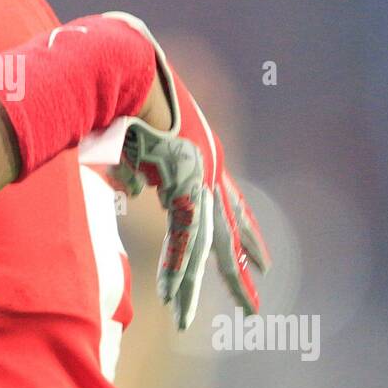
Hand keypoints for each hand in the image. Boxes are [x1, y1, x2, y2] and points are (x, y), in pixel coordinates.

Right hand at [107, 57, 270, 331]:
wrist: (124, 70)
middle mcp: (208, 172)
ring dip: (190, 284)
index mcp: (203, 161)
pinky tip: (173, 292)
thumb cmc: (124, 99)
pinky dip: (174, 265)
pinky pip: (182, 235)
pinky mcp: (184, 181)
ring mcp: (199, 177)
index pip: (232, 208)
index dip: (248, 236)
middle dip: (237, 276)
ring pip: (201, 244)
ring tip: (184, 318)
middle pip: (224, 236)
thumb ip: (137, 168)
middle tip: (253, 311)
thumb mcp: (134, 142)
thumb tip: (134, 188)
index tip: (263, 264)